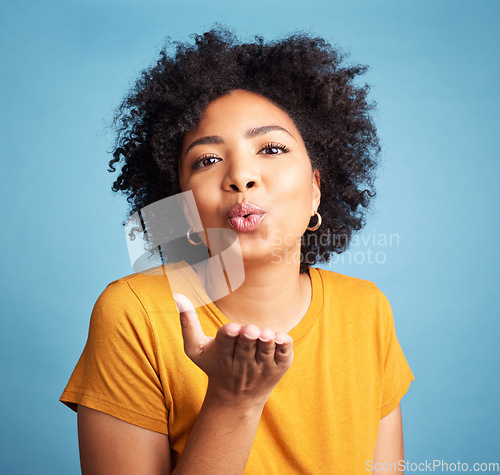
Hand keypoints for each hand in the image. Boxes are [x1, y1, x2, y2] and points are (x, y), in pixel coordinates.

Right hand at [173, 294, 293, 404]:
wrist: (237, 399)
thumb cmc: (215, 366)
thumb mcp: (196, 349)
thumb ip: (187, 323)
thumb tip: (178, 296)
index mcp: (222, 355)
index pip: (225, 343)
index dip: (228, 336)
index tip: (231, 328)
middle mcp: (243, 362)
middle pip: (246, 346)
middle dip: (248, 337)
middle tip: (250, 330)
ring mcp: (262, 366)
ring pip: (266, 350)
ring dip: (266, 341)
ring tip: (265, 334)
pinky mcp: (279, 367)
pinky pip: (284, 354)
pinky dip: (283, 346)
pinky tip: (280, 337)